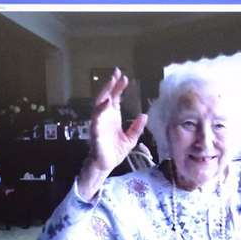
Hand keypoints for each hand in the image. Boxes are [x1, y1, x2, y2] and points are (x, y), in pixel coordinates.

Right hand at [79, 68, 148, 196]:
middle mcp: (104, 117)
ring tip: (111, 83)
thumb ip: (137, 128)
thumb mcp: (131, 139)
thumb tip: (144, 115)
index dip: (118, 87)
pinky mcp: (95, 132)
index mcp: (112, 116)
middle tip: (117, 73)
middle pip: (106, 96)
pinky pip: (96, 119)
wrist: (105, 166)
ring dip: (105, 92)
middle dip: (111, 85)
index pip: (115, 98)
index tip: (124, 77)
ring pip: (99, 104)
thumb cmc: (115, 152)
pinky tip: (107, 103)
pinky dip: (100, 110)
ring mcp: (99, 123)